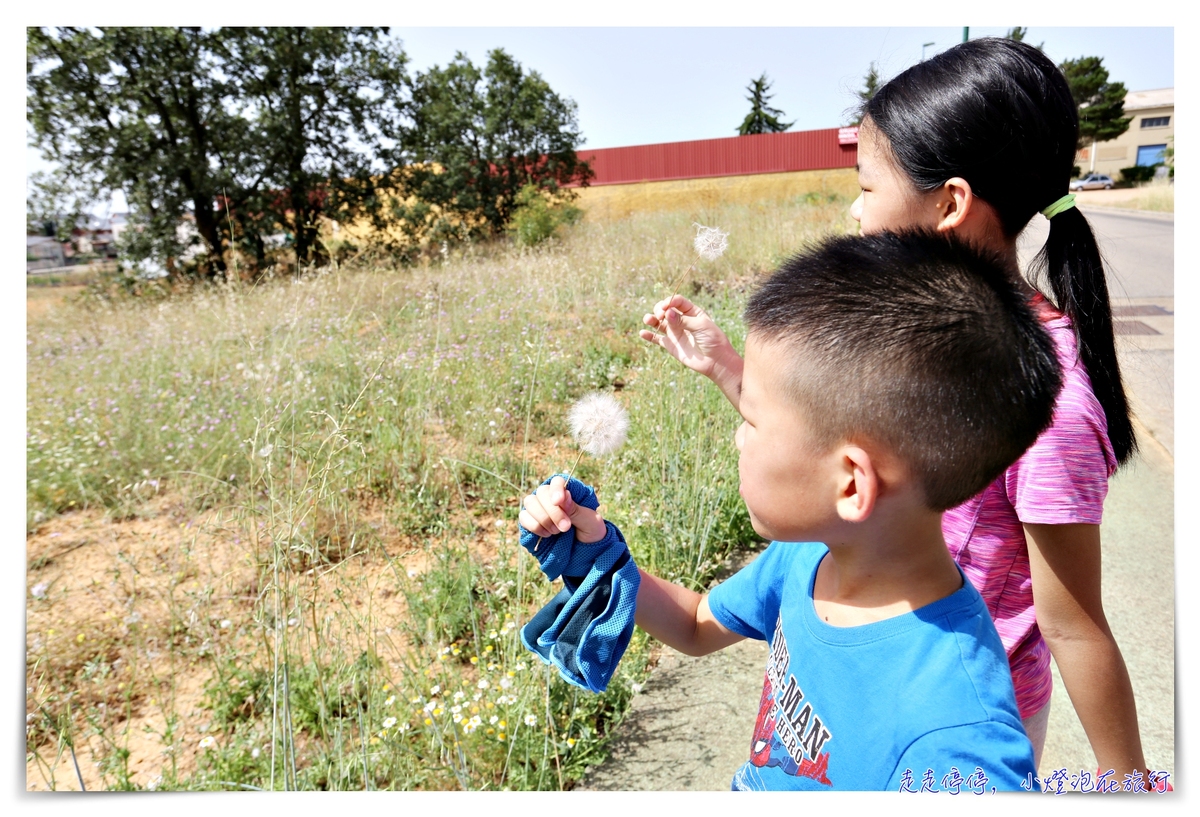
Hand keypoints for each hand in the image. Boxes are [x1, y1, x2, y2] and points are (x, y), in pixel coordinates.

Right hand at [519, 477, 606, 543]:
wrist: (583, 551)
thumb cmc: (590, 532)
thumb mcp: (590, 521)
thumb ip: (576, 509)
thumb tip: (563, 497)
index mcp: (567, 492)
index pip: (557, 482)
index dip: (556, 489)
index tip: (558, 501)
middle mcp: (550, 497)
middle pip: (542, 493)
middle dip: (553, 512)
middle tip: (566, 527)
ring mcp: (538, 508)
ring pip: (530, 503)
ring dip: (543, 519)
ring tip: (557, 532)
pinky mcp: (529, 521)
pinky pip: (523, 517)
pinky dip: (534, 526)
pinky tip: (547, 534)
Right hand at [639, 294, 744, 411]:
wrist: (716, 361)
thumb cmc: (713, 340)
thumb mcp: (701, 326)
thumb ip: (684, 320)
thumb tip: (667, 313)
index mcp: (691, 312)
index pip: (677, 301)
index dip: (669, 301)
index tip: (666, 306)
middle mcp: (681, 320)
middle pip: (665, 309)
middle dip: (659, 309)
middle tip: (660, 316)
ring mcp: (674, 332)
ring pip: (658, 322)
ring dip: (651, 319)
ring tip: (648, 320)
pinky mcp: (670, 344)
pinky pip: (656, 338)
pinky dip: (648, 335)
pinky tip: (642, 333)